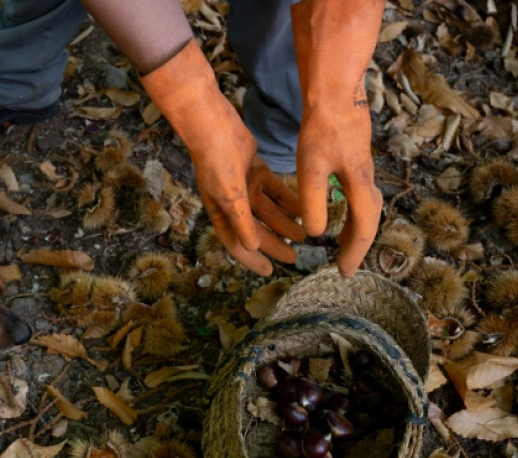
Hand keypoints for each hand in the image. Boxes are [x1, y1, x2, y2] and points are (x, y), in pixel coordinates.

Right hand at [197, 150, 303, 275]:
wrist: (214, 127)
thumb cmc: (217, 163)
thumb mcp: (230, 197)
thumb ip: (242, 223)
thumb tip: (252, 248)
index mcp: (221, 213)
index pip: (236, 243)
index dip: (251, 260)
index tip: (269, 271)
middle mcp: (232, 204)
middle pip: (256, 230)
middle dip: (274, 244)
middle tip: (294, 256)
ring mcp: (244, 187)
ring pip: (268, 211)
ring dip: (284, 223)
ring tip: (303, 235)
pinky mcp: (255, 170)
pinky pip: (274, 191)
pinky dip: (287, 200)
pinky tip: (302, 208)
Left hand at [291, 0, 386, 275]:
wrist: (336, 92)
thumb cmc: (322, 128)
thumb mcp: (311, 167)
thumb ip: (314, 201)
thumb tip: (315, 234)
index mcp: (359, 185)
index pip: (363, 228)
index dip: (355, 252)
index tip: (343, 272)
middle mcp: (367, 179)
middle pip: (369, 220)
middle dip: (358, 244)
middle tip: (343, 264)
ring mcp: (364, 168)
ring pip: (366, 207)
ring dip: (356, 228)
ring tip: (343, 244)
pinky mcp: (357, 159)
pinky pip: (360, 195)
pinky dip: (353, 211)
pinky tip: (339, 211)